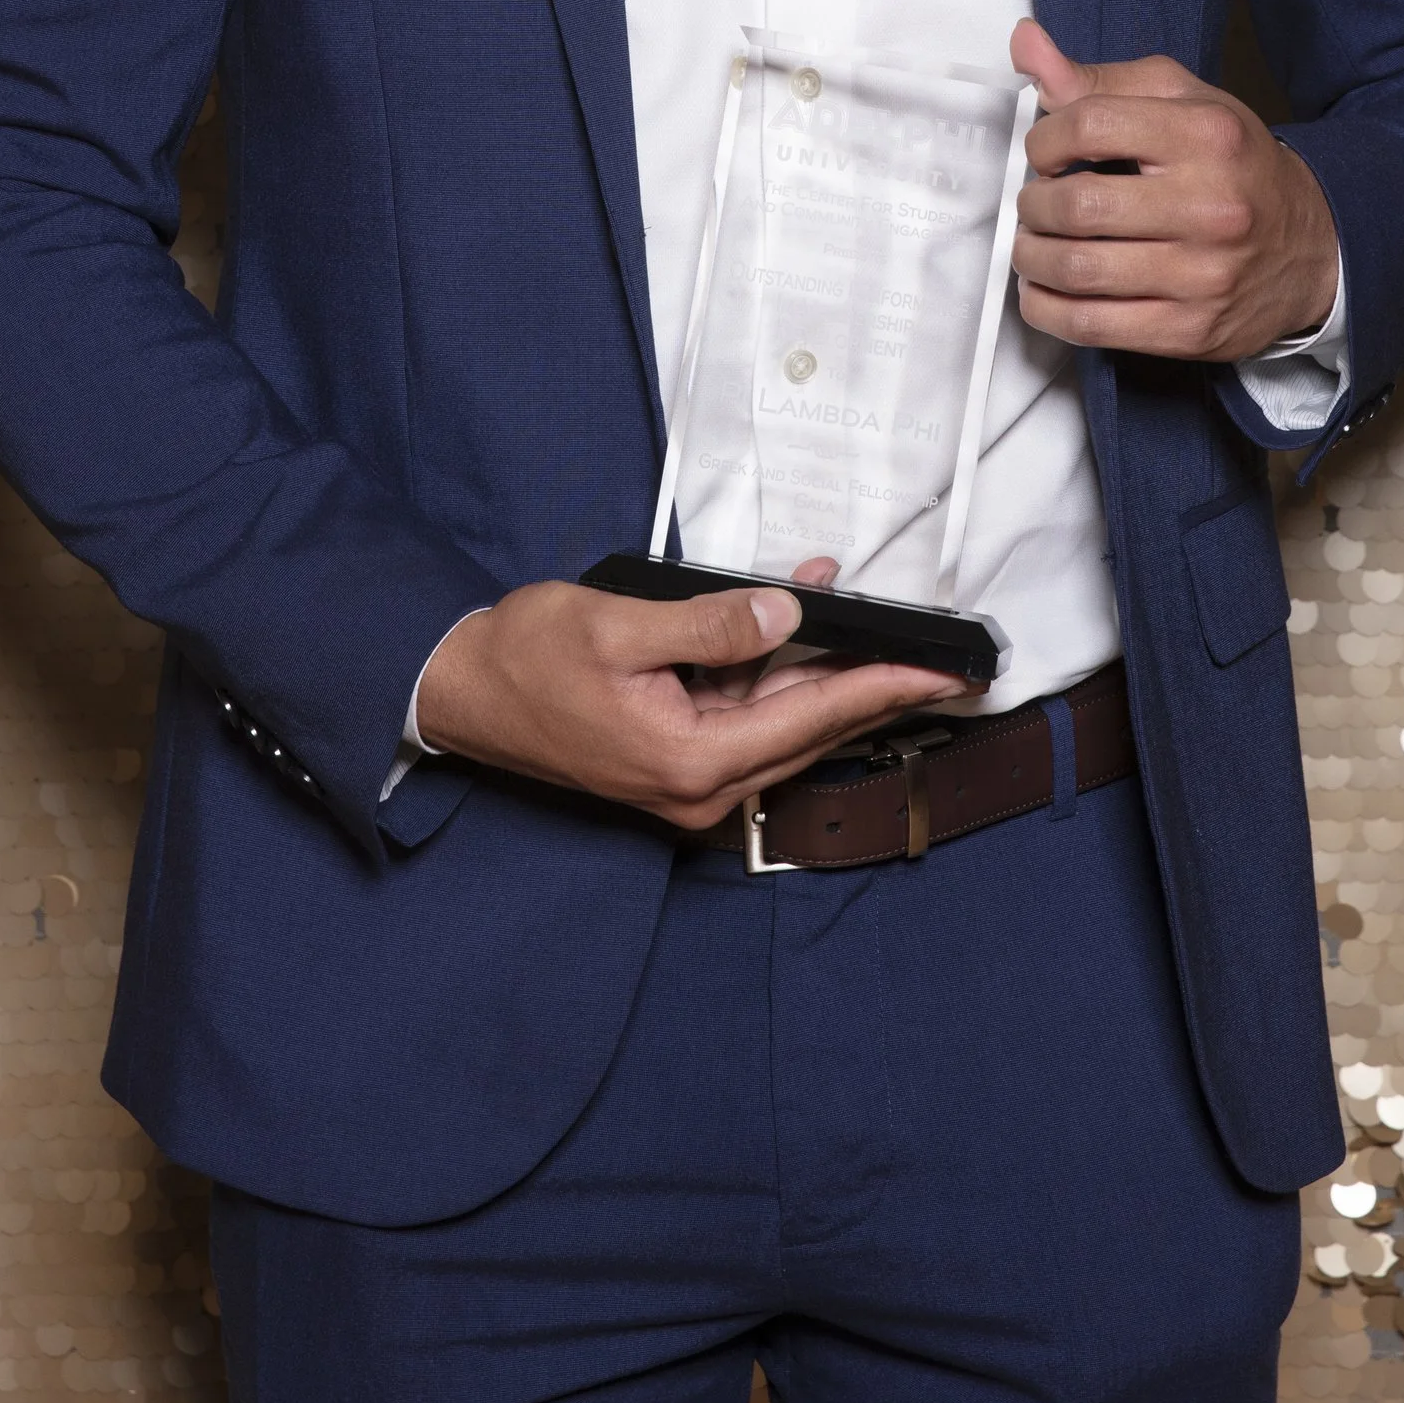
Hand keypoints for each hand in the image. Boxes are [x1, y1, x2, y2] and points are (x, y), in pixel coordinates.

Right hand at [411, 558, 967, 832]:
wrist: (461, 690)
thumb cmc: (526, 658)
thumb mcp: (621, 625)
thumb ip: (711, 623)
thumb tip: (787, 614)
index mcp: (689, 761)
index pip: (811, 719)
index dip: (883, 688)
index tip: (942, 672)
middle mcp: (697, 788)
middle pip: (810, 732)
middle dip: (872, 686)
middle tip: (940, 658)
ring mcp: (686, 782)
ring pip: (782, 725)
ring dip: (823, 672)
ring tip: (870, 618)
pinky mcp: (675, 762)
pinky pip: (746, 718)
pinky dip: (777, 675)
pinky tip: (796, 625)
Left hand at [1009, 17, 1338, 363]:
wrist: (1312, 247)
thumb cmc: (1235, 166)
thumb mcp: (1181, 101)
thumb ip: (1098, 78)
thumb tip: (1026, 44)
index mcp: (1206, 135)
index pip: (1090, 125)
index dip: (1044, 140)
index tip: (1043, 152)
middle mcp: (1210, 205)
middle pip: (1077, 205)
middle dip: (1032, 204)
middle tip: (1035, 203)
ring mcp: (1203, 274)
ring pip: (1077, 270)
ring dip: (1032, 257)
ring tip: (1033, 245)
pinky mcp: (1191, 329)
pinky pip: (1091, 325)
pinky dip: (1047, 308)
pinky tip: (1044, 290)